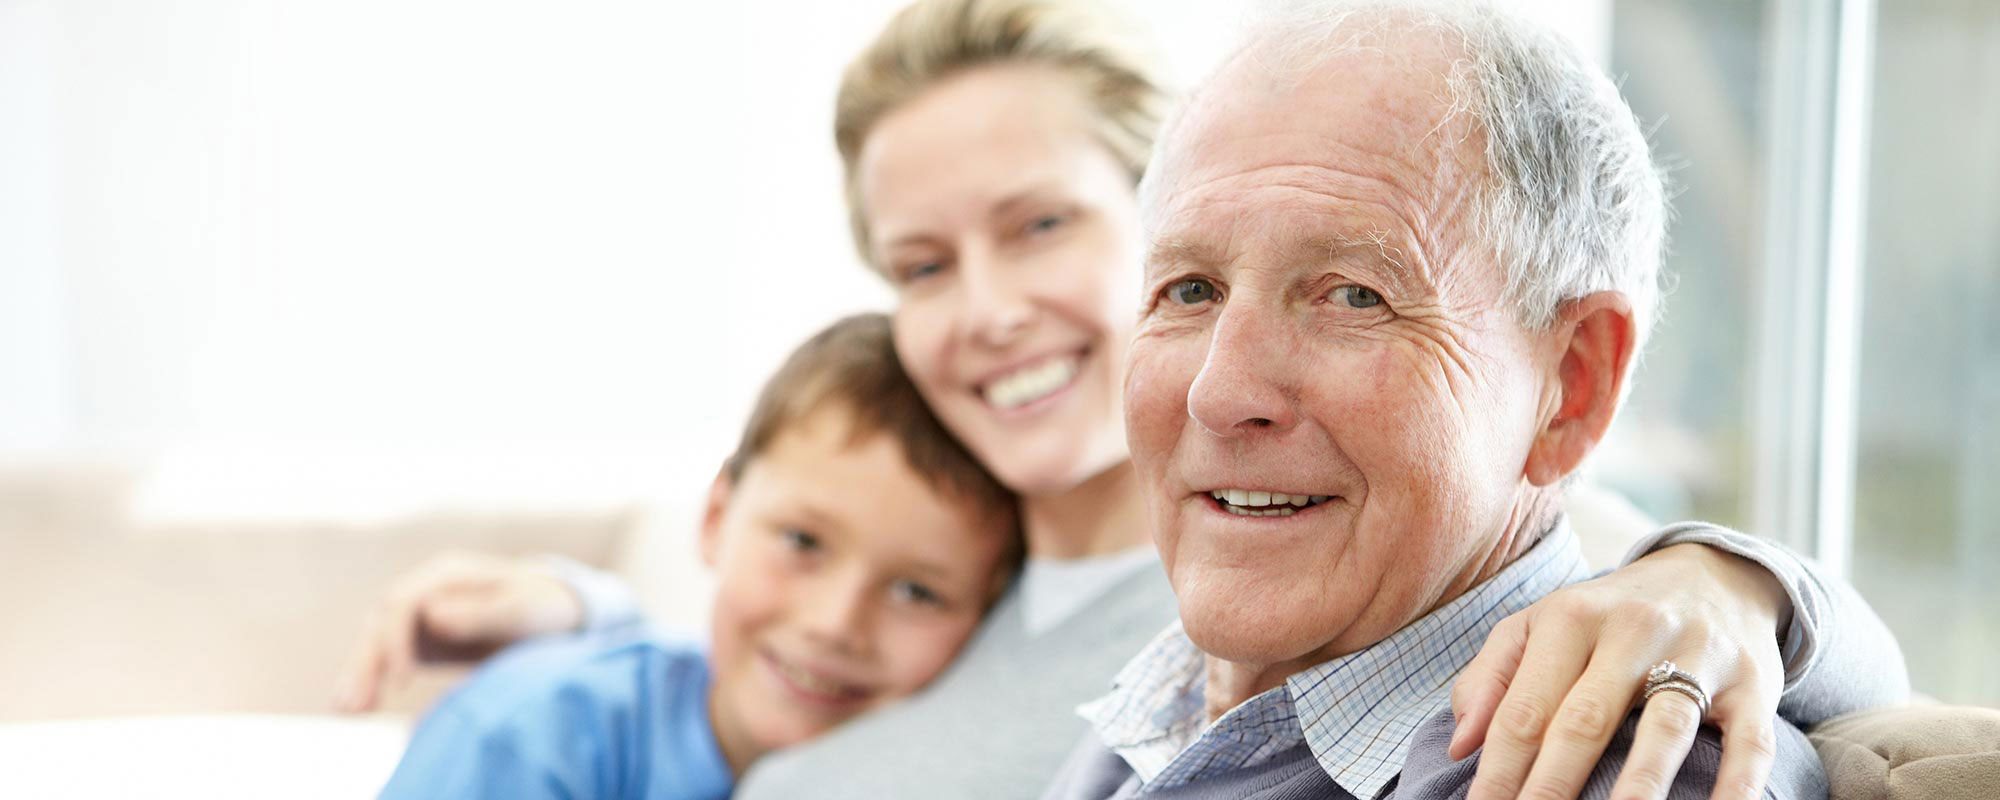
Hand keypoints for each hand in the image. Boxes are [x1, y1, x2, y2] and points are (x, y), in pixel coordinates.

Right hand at [333, 551, 584, 711]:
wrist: (555, 614)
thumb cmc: (543, 607)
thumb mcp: (523, 609)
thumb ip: (481, 613)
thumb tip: (432, 615)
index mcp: (448, 574)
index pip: (404, 604)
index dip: (397, 641)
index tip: (402, 680)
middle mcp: (425, 591)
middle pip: (381, 623)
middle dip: (365, 663)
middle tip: (351, 706)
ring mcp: (420, 615)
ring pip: (376, 642)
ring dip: (359, 675)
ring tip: (343, 712)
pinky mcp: (421, 641)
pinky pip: (387, 660)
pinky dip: (370, 681)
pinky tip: (352, 709)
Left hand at [1452, 543, 1788, 799]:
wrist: (1712, 576)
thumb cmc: (1605, 618)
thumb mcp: (1539, 626)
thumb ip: (1491, 677)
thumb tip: (1461, 744)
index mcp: (1571, 617)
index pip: (1525, 708)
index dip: (1499, 769)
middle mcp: (1634, 631)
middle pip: (1585, 720)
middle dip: (1550, 785)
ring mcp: (1699, 655)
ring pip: (1665, 729)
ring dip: (1635, 788)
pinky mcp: (1753, 684)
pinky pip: (1749, 743)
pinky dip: (1735, 787)